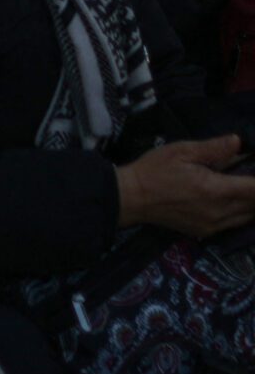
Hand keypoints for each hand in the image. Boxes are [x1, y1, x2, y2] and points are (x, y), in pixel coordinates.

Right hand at [116, 135, 254, 237]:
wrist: (132, 198)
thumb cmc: (155, 169)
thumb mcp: (181, 151)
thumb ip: (213, 148)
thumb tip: (238, 142)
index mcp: (215, 189)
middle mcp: (220, 211)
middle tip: (248, 175)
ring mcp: (214, 225)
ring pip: (249, 217)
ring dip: (252, 203)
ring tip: (243, 188)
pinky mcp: (207, 232)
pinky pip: (235, 224)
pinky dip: (242, 213)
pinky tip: (234, 201)